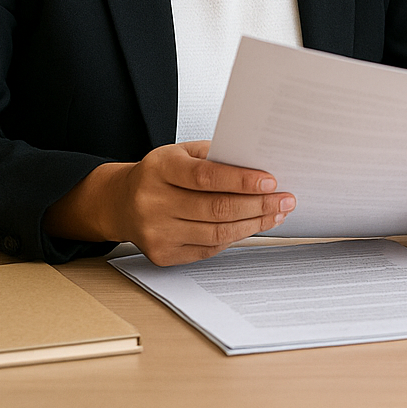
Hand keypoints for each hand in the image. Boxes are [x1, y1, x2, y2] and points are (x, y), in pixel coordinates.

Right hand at [43, 141, 294, 265]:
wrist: (121, 203)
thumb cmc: (160, 174)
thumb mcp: (181, 153)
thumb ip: (216, 156)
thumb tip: (259, 165)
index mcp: (160, 169)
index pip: (206, 177)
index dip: (242, 180)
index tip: (271, 180)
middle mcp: (153, 202)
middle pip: (215, 208)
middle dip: (258, 205)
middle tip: (285, 199)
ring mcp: (157, 232)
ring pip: (216, 232)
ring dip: (254, 224)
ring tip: (277, 213)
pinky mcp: (163, 255)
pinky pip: (209, 248)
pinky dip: (235, 237)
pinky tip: (253, 226)